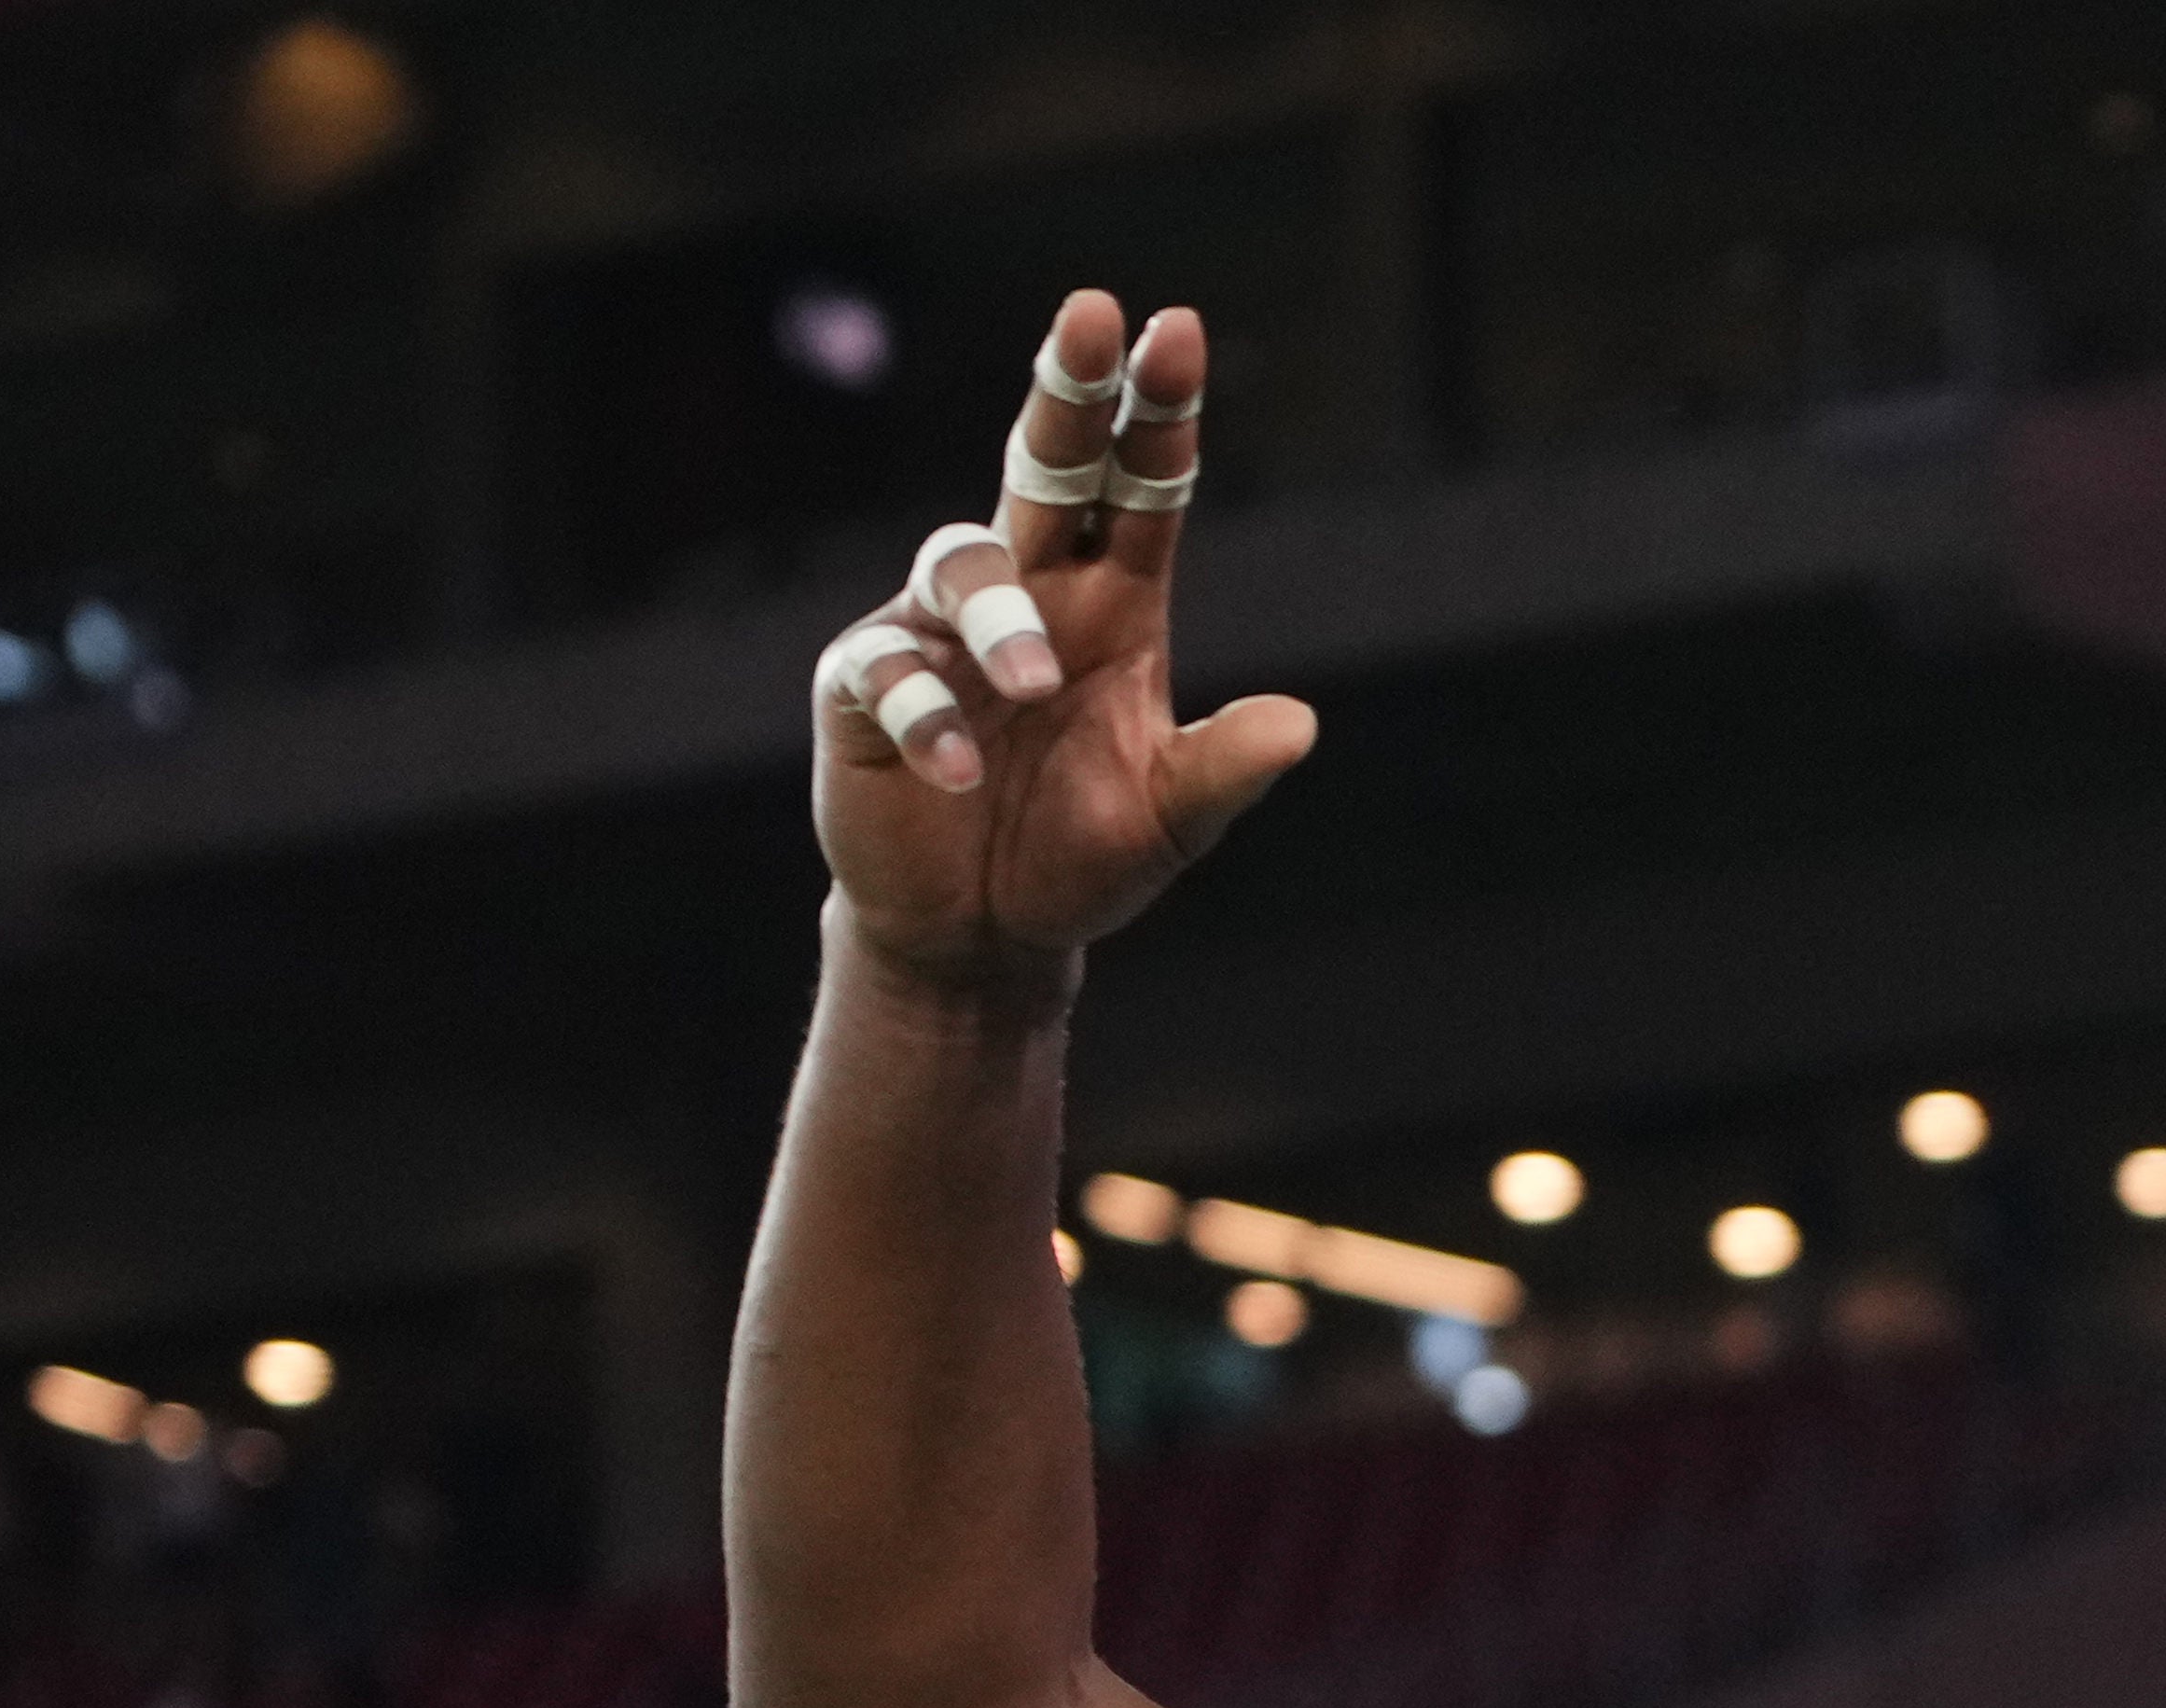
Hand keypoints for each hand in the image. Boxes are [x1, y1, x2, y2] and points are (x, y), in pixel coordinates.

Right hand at [808, 291, 1317, 987]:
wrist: (978, 936)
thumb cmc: (1077, 857)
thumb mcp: (1170, 821)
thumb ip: (1225, 771)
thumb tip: (1300, 726)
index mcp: (1112, 605)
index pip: (1141, 487)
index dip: (1157, 411)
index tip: (1177, 329)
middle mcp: (1030, 595)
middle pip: (1048, 465)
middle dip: (1070, 391)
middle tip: (1092, 313)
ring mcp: (939, 632)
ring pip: (964, 560)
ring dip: (1002, 614)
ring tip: (1032, 684)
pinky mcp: (865, 687)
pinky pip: (889, 669)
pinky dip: (929, 711)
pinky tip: (961, 769)